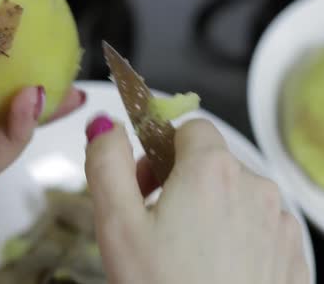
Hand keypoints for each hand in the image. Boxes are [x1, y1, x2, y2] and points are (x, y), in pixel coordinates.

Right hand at [84, 117, 308, 283]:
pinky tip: (211, 269)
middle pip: (211, 162)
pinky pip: (257, 228)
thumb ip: (106, 162)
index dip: (159, 151)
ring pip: (234, 196)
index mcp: (212, 171)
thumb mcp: (116, 222)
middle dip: (179, 182)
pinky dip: (233, 238)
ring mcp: (279, 224)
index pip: (190, 128)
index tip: (144, 184)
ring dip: (207, 210)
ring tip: (181, 252)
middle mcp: (256, 189)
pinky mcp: (290, 255)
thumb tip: (104, 126)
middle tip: (154, 223)